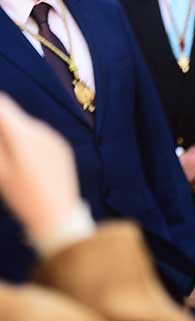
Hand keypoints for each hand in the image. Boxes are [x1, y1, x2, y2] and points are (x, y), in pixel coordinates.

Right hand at [0, 94, 80, 236]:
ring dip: (13, 135)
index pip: (2, 104)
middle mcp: (42, 131)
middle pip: (13, 116)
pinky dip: (27, 143)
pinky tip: (26, 165)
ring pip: (25, 127)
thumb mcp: (1, 170)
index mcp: (24, 135)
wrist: (59, 215)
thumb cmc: (23, 196)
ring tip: (12, 162)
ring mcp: (55, 139)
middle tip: (3, 155)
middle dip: (1, 126)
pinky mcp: (62, 148)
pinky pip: (39, 138)